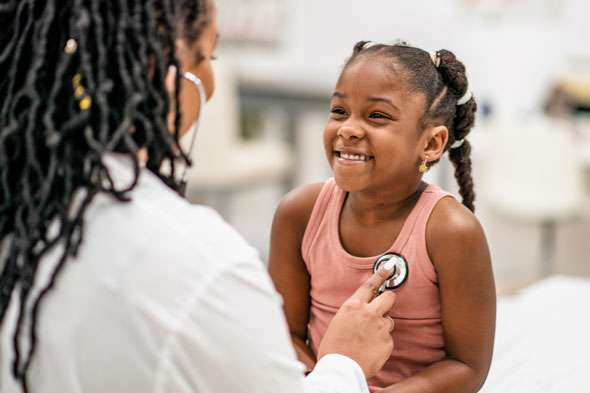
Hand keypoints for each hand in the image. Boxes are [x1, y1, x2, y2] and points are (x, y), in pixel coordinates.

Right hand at [317, 264, 396, 378]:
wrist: (340, 369)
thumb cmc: (333, 347)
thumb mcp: (338, 322)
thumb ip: (354, 313)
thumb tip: (363, 311)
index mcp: (353, 305)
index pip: (370, 284)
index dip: (382, 274)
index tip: (390, 266)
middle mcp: (369, 313)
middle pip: (389, 297)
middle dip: (388, 300)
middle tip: (383, 308)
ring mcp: (381, 327)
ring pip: (389, 321)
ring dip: (382, 327)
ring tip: (368, 340)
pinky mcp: (388, 342)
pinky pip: (388, 339)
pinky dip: (382, 344)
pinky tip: (370, 350)